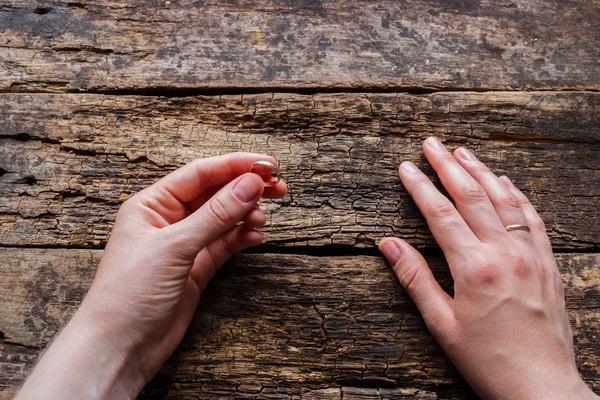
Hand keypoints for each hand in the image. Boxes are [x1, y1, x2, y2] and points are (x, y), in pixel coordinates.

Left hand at [17, 153, 286, 398]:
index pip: (199, 174)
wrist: (120, 347)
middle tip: (278, 187)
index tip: (266, 164)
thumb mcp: (174, 247)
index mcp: (152, 204)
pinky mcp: (195, 269)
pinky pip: (224, 245)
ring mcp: (183, 245)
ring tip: (263, 218)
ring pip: (222, 219)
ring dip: (245, 214)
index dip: (234, 166)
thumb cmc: (129, 292)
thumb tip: (250, 184)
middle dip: (245, 188)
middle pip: (214, 193)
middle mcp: (168, 220)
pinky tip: (255, 238)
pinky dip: (241, 238)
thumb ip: (215, 215)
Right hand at [379, 138, 596, 398]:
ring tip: (462, 152)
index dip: (420, 187)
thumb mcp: (441, 323)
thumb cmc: (486, 360)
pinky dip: (516, 194)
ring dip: (481, 172)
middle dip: (448, 166)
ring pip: (503, 200)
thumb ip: (415, 278)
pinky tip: (505, 181)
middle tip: (431, 143)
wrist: (541, 387)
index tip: (406, 167)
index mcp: (474, 268)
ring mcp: (531, 256)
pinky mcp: (548, 263)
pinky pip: (532, 218)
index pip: (441, 214)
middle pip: (472, 197)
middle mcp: (505, 253)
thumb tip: (388, 244)